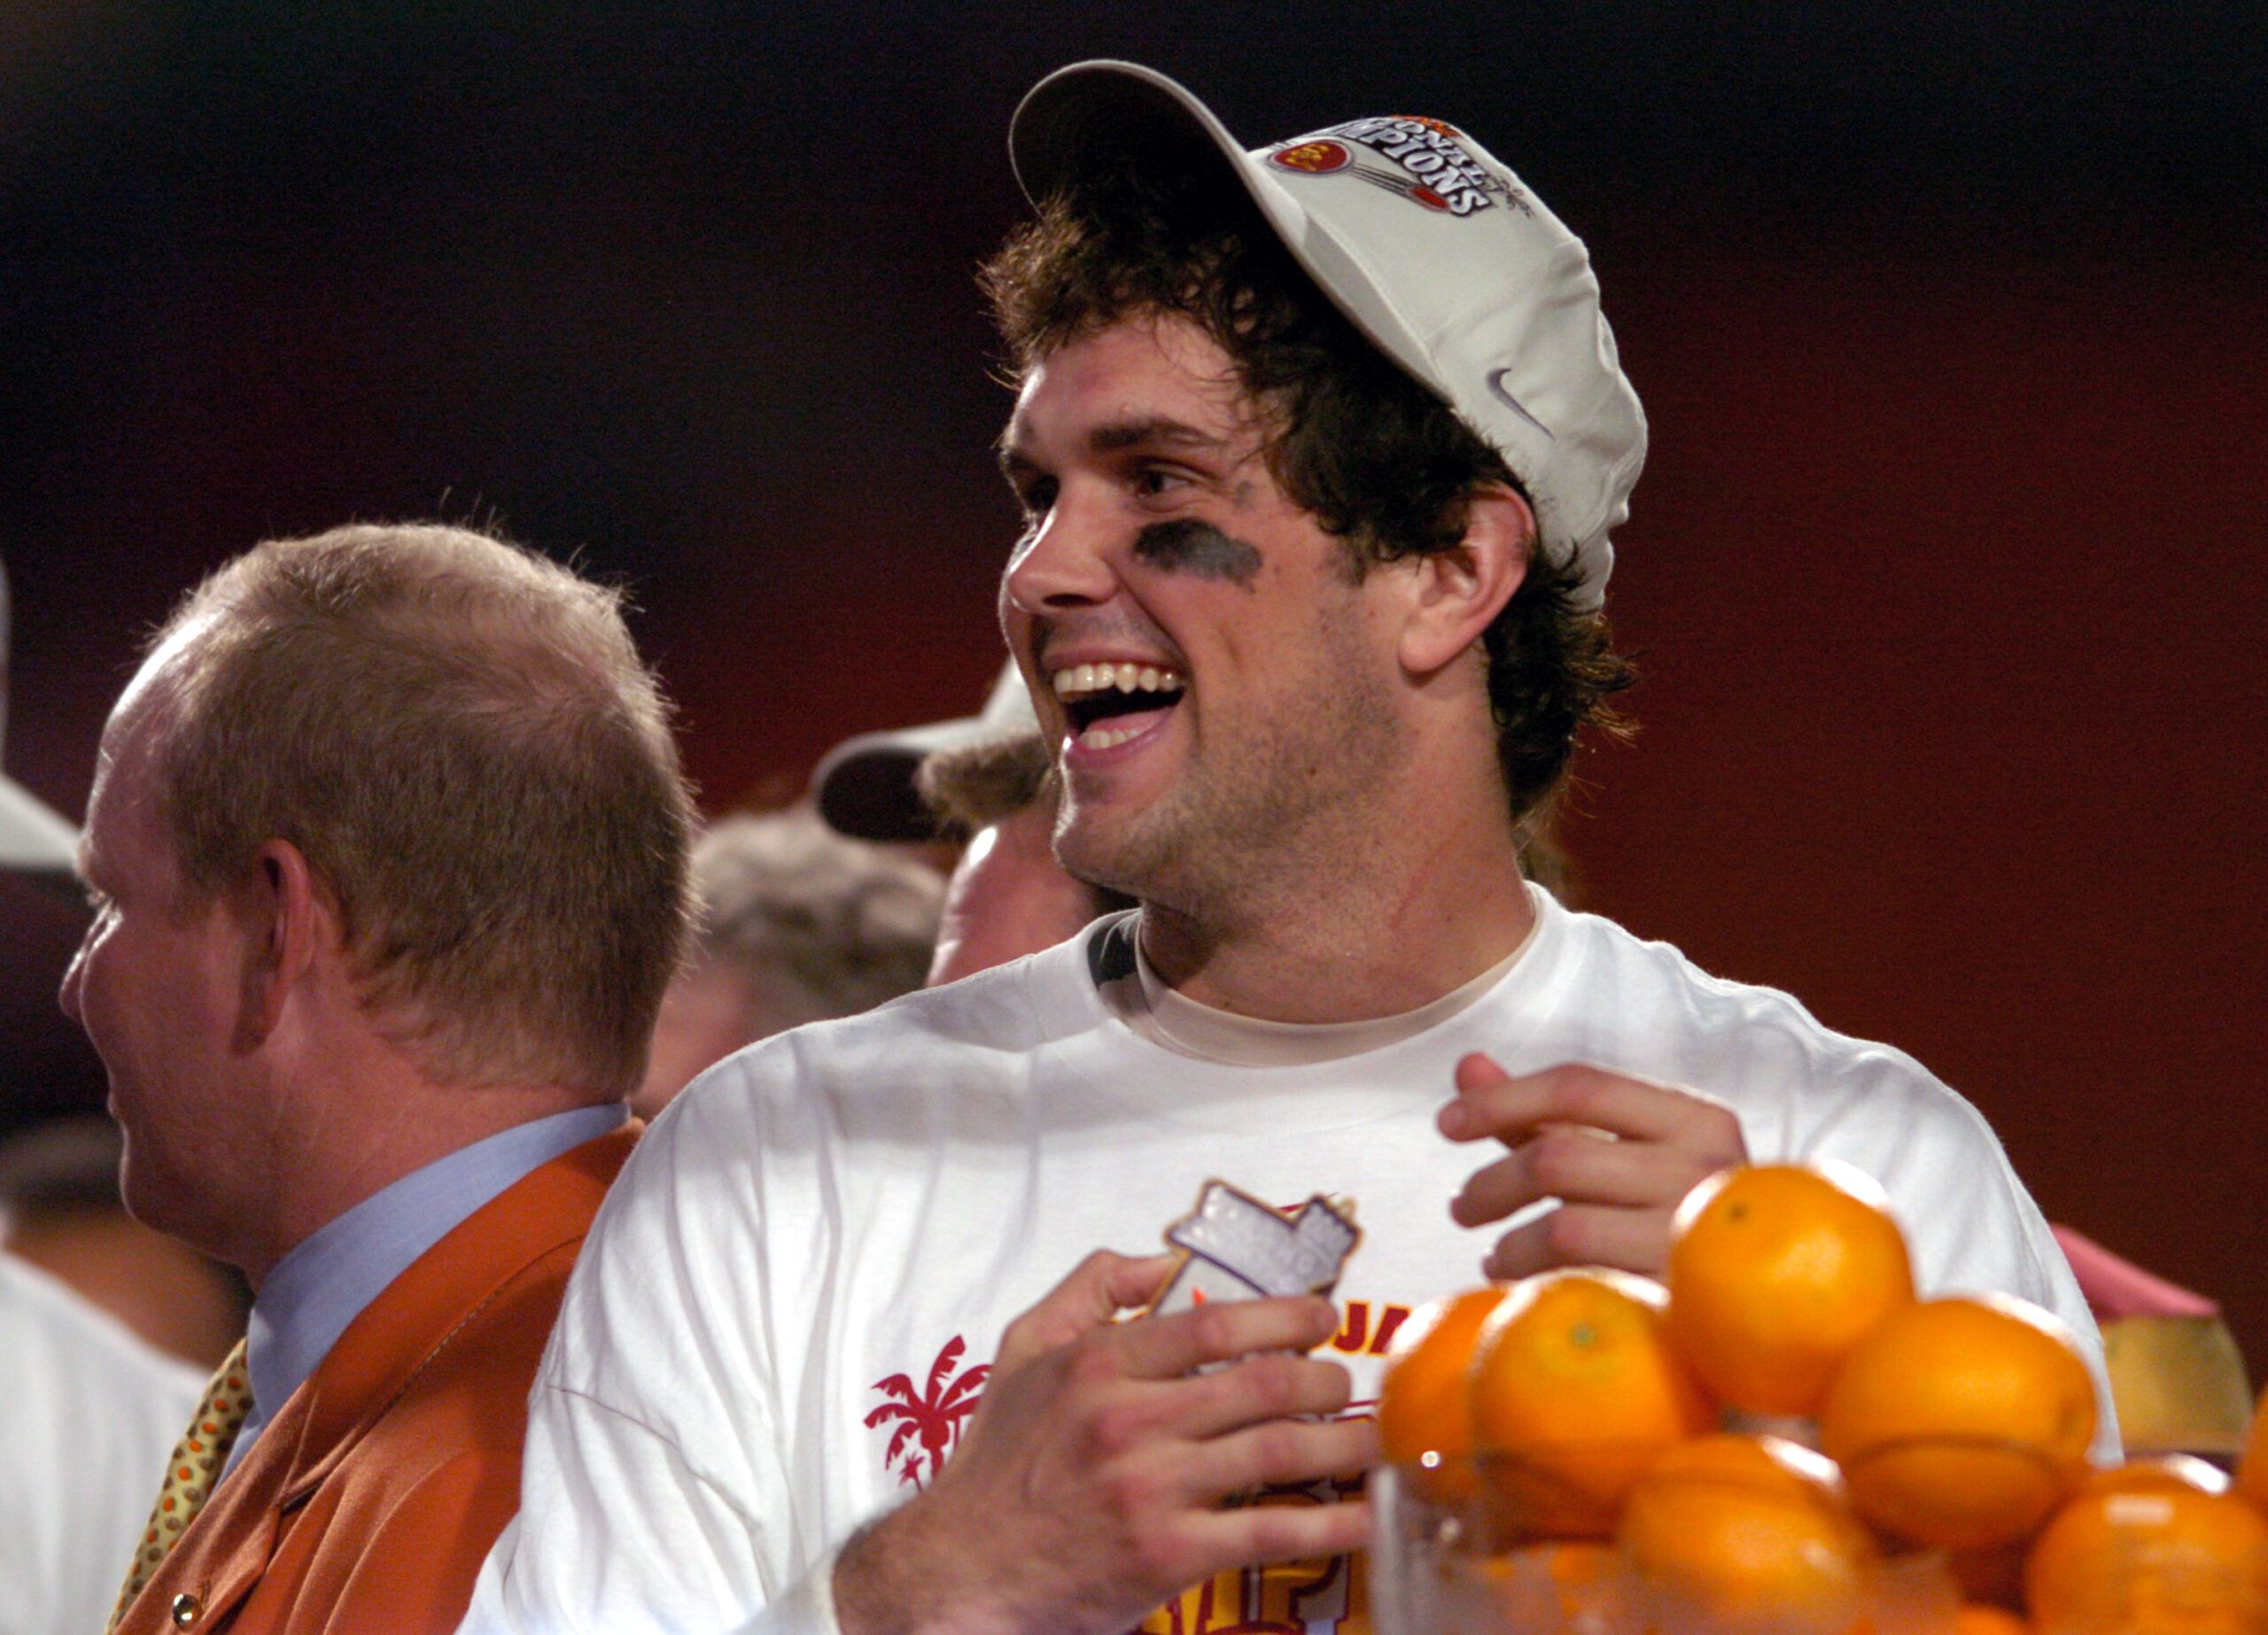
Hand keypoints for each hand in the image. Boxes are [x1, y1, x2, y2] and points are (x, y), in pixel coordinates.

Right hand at [832, 1249, 1377, 1634]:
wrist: (961, 1566)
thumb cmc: (998, 1463)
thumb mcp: (1024, 1351)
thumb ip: (1090, 1289)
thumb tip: (1159, 1261)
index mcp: (1100, 1364)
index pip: (1216, 1323)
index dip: (1286, 1315)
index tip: (1322, 1317)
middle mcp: (1130, 1422)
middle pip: (1264, 1384)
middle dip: (1327, 1380)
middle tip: (1348, 1382)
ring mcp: (1153, 1490)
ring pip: (1280, 1453)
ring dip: (1346, 1443)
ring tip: (1375, 1437)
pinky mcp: (1169, 1555)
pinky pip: (1270, 1533)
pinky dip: (1330, 1525)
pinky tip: (1366, 1518)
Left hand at [1438, 1055, 1747, 1278]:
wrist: (1778, 1307)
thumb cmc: (1677, 1216)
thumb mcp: (1624, 1155)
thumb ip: (1546, 1116)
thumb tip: (1467, 1065)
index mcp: (1696, 1120)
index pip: (1579, 1085)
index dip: (1501, 1099)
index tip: (1447, 1123)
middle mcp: (1705, 1172)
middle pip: (1559, 1158)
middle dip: (1490, 1183)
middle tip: (1461, 1207)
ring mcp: (1696, 1243)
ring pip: (1563, 1228)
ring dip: (1509, 1243)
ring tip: (1496, 1253)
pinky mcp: (1680, 1306)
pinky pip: (1581, 1286)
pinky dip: (1533, 1283)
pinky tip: (1522, 1285)